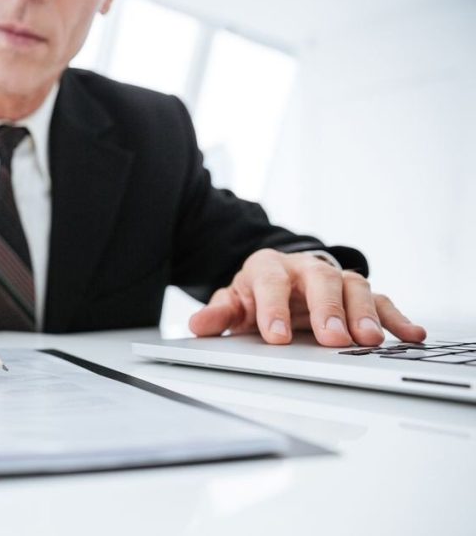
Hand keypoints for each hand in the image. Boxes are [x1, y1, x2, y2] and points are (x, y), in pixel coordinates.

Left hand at [188, 249, 426, 346]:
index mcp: (268, 267)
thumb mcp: (232, 302)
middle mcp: (305, 268)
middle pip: (320, 280)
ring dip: (365, 314)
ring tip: (370, 341)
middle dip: (328, 308)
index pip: (271, 282)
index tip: (277, 338)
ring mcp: (334, 279)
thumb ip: (218, 314)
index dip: (274, 308)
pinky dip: (396, 318)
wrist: (278, 278)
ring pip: (354, 288)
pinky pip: (381, 301)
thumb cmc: (255, 294)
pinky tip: (410, 335)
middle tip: (334, 337)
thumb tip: (198, 325)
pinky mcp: (357, 294)